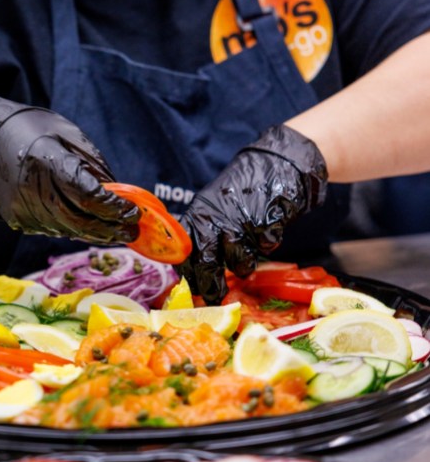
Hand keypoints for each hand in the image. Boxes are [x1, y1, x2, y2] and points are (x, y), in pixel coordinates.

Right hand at [0, 93, 140, 242]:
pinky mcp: (15, 219)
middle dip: (110, 229)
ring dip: (94, 234)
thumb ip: (93, 165)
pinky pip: (51, 229)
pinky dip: (72, 229)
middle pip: (80, 222)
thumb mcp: (67, 135)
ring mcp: (22, 209)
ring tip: (115, 232)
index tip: (133, 212)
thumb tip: (117, 192)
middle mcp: (33, 190)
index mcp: (48, 163)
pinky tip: (87, 226)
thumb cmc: (29, 130)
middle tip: (131, 231)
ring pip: (66, 230)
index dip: (115, 209)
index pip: (89, 197)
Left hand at [178, 124, 327, 302]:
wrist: (276, 165)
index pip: (185, 253)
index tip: (194, 288)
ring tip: (249, 248)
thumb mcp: (214, 207)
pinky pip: (264, 248)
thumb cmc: (242, 191)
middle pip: (208, 263)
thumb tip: (197, 270)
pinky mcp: (264, 224)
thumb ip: (205, 234)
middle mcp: (215, 219)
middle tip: (216, 296)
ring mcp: (240, 222)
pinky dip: (266, 243)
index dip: (189, 274)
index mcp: (198, 215)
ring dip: (245, 262)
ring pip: (240, 261)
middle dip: (212, 284)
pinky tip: (267, 229)